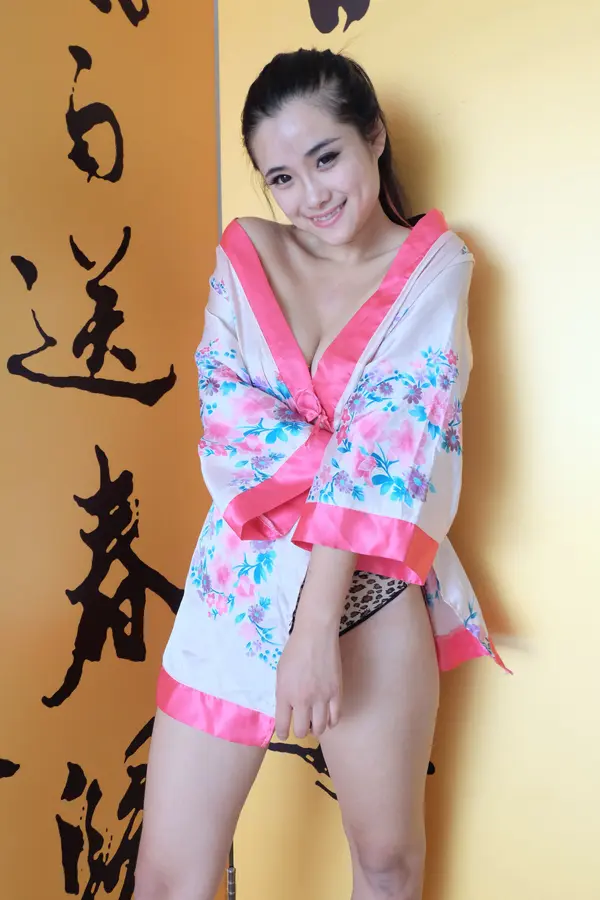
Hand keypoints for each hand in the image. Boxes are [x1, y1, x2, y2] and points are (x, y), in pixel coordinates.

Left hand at [275, 622, 341, 740]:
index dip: (283, 734)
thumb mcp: (280, 673)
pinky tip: (329, 720)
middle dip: (301, 732)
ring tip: (315, 725)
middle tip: (302, 728)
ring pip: (321, 727)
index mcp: (285, 694)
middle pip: (302, 730)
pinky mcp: (336, 692)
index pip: (283, 725)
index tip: (285, 734)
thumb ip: (283, 693)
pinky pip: (336, 717)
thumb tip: (288, 710)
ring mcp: (321, 697)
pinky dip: (332, 722)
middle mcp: (302, 699)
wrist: (315, 635)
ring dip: (316, 730)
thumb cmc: (294, 650)